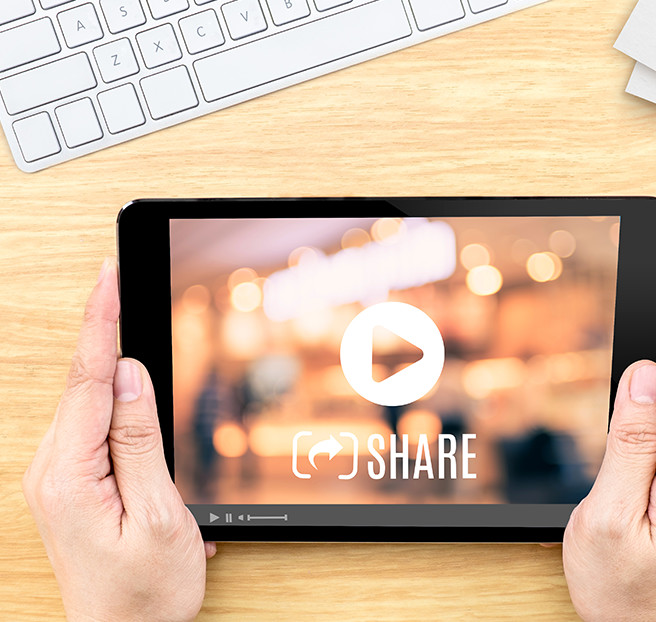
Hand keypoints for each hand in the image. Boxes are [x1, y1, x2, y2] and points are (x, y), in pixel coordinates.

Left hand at [23, 258, 214, 621]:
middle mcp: (53, 470)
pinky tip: (128, 383)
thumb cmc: (145, 592)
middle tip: (122, 281)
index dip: (102, 321)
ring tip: (127, 316)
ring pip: (89, 401)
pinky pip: (91, 425)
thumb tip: (129, 373)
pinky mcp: (71, 482)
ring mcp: (59, 476)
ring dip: (112, 363)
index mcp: (71, 475)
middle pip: (85, 382)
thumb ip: (138, 439)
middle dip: (105, 329)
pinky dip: (114, 399)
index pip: (90, 379)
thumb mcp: (158, 513)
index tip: (110, 277)